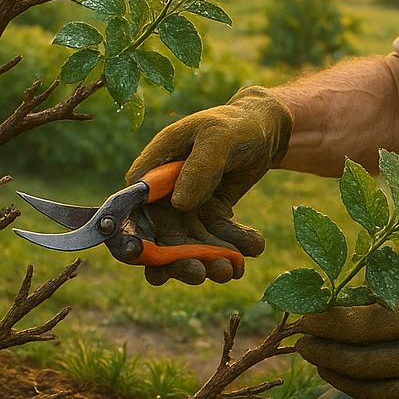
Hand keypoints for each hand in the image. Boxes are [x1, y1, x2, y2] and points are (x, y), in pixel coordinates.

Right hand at [125, 87, 291, 284]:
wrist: (265, 128)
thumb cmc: (235, 125)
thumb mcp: (218, 138)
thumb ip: (200, 167)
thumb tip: (179, 203)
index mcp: (152, 170)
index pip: (134, 212)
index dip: (136, 244)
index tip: (153, 268)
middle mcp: (164, 193)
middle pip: (161, 238)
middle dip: (179, 262)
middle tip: (201, 274)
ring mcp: (187, 207)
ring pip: (190, 245)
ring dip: (209, 261)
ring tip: (233, 270)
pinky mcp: (210, 215)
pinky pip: (217, 239)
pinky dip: (233, 249)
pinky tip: (254, 247)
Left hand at [295, 286, 398, 398]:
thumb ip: (381, 301)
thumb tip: (331, 306)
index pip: (363, 324)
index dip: (328, 324)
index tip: (305, 321)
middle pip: (361, 362)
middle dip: (324, 354)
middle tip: (302, 346)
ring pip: (369, 390)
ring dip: (337, 377)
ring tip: (319, 364)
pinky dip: (360, 394)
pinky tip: (346, 380)